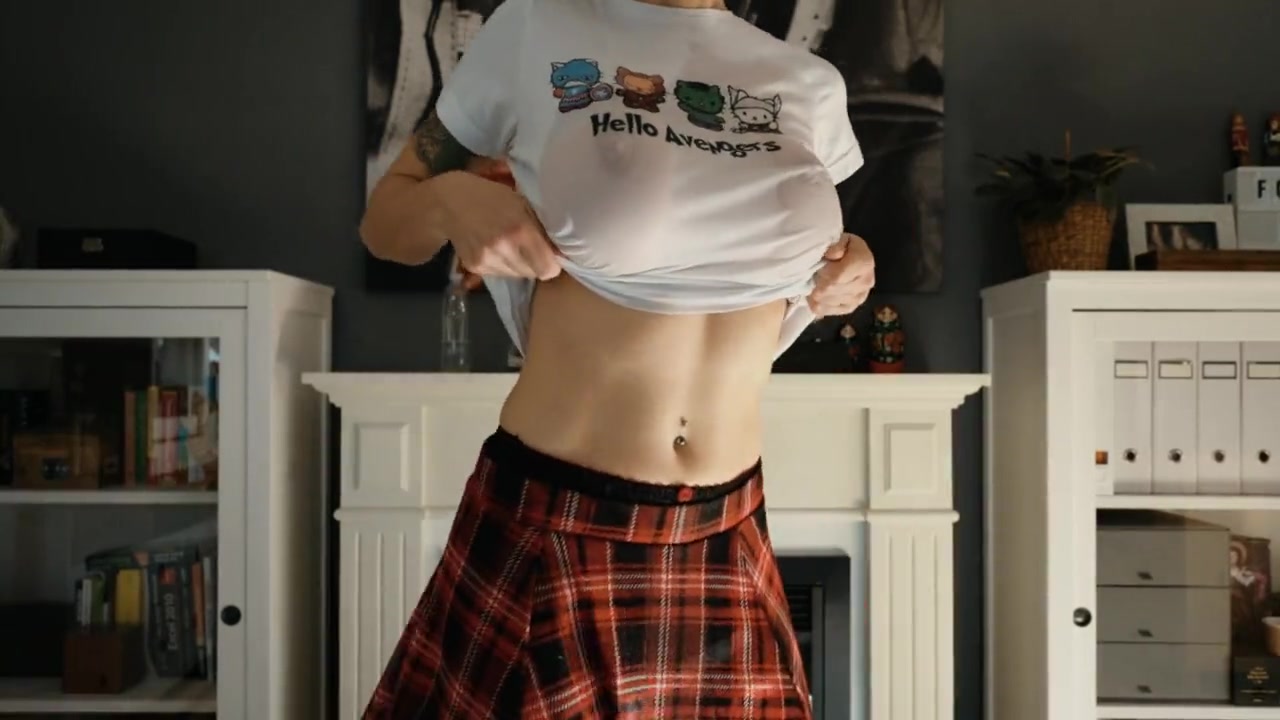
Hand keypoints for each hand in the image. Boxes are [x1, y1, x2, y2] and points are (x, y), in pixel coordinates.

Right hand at [437, 162, 561, 287]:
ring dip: (520, 264)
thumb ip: (541, 226)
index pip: (548, 269)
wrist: (448, 202)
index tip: (551, 254)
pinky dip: (503, 264)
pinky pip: (501, 274)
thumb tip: (561, 250)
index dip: (553, 263)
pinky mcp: (476, 267)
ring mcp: (488, 260)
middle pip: (534, 274)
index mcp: (520, 230)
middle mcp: (504, 249)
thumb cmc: (491, 196)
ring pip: (517, 275)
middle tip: (530, 247)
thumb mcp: (521, 202)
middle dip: (536, 263)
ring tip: (511, 245)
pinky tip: (495, 247)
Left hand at [807, 233, 874, 317]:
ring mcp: (859, 298)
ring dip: (816, 293)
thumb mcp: (841, 238)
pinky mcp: (850, 308)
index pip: (836, 277)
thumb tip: (831, 254)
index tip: (818, 267)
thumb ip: (836, 245)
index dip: (822, 273)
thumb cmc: (844, 247)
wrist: (853, 257)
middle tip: (813, 274)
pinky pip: (826, 310)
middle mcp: (866, 282)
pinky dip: (816, 303)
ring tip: (815, 282)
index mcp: (864, 263)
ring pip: (827, 301)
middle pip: (831, 290)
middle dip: (817, 282)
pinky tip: (814, 295)